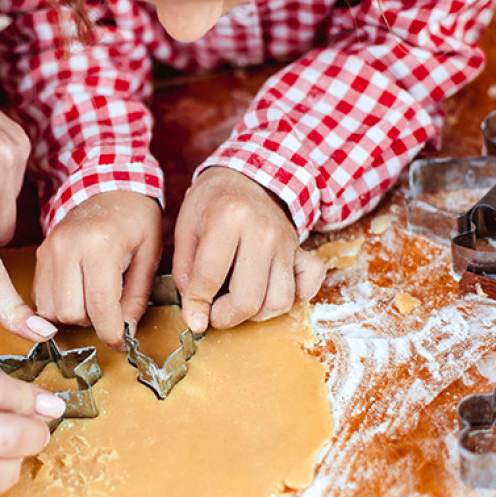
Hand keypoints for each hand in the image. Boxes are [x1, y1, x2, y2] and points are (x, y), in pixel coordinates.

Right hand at [34, 191, 161, 347]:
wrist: (110, 188)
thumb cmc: (136, 220)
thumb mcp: (150, 255)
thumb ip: (138, 296)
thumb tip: (125, 331)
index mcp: (100, 244)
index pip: (100, 305)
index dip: (111, 332)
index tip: (121, 342)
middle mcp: (68, 246)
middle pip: (70, 312)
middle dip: (92, 322)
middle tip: (110, 310)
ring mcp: (49, 250)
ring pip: (50, 310)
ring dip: (73, 316)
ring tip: (93, 299)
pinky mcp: (39, 255)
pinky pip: (40, 298)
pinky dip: (58, 307)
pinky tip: (78, 294)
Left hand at [172, 167, 325, 332]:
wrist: (247, 178)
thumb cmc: (212, 203)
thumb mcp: (185, 228)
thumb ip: (186, 271)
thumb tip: (195, 312)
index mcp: (229, 218)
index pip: (210, 277)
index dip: (196, 305)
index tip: (193, 319)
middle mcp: (263, 231)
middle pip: (249, 299)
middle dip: (225, 318)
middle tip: (212, 313)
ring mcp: (286, 241)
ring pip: (280, 301)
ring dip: (256, 314)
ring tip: (237, 302)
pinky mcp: (301, 250)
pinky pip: (309, 286)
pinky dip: (294, 298)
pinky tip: (270, 292)